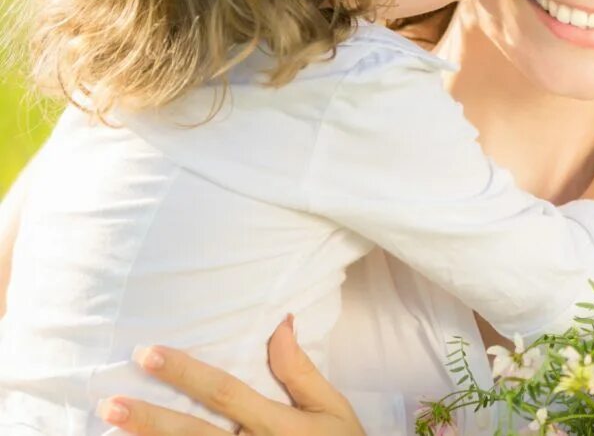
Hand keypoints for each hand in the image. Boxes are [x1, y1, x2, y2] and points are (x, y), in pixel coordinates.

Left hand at [98, 316, 365, 435]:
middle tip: (110, 402)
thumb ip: (301, 371)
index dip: (185, 373)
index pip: (224, 392)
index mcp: (278, 426)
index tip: (148, 353)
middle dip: (151, 418)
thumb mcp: (332, 409)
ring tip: (109, 429)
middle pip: (194, 435)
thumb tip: (280, 322)